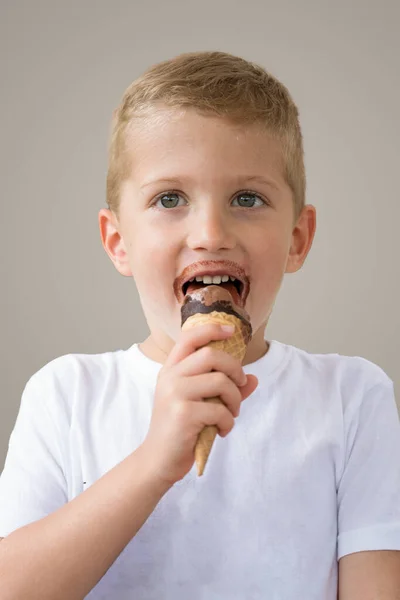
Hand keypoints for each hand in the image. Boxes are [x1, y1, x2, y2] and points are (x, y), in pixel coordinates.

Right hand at [141, 324, 257, 486]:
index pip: (189, 337)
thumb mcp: (200, 403)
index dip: (212, 329)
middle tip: (239, 385)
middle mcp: (170, 377)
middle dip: (235, 369)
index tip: (230, 331)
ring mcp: (175, 394)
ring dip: (235, 399)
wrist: (159, 460)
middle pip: (212, 355)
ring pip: (221, 381)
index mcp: (171, 369)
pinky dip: (229, 422)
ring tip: (231, 414)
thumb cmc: (180, 429)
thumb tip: (254, 378)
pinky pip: (220, 409)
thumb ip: (225, 389)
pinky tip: (222, 430)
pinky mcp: (183, 413)